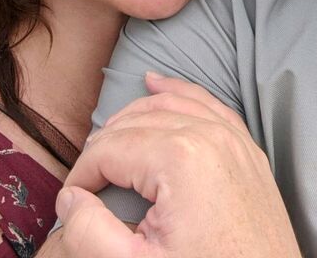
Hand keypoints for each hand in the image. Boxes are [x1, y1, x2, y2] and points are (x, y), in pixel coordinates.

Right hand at [55, 72, 300, 257]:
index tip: (72, 203)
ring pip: (169, 104)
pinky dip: (178, 91)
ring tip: (105, 136)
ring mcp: (232, 139)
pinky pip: (207, 104)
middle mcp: (208, 135)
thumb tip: (69, 198)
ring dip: (133, 116)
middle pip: (135, 122)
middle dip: (103, 148)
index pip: (108, 149)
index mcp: (178, 158)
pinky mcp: (247, 150)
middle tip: (86, 183)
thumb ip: (90, 232)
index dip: (81, 175)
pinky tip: (157, 85)